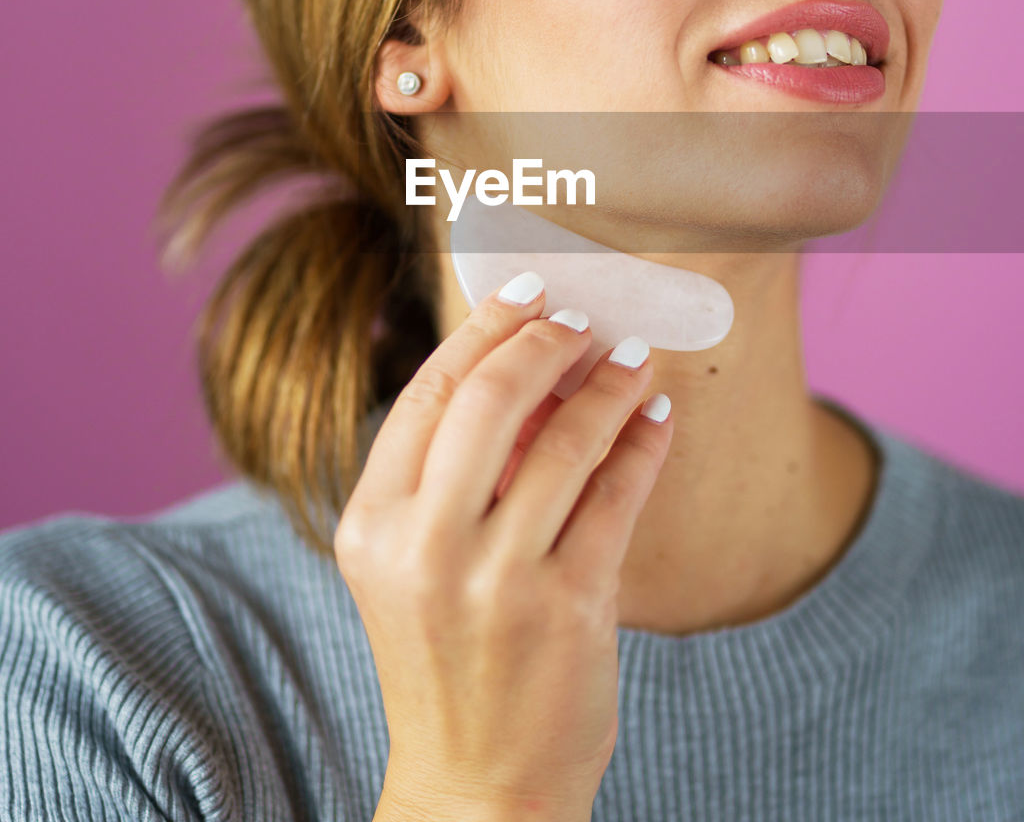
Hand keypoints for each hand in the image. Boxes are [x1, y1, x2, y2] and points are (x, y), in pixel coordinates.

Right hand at [334, 271, 672, 819]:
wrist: (475, 788)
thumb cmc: (446, 658)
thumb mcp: (415, 564)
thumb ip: (453, 472)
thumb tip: (529, 368)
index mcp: (372, 524)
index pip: (429, 392)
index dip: (482, 328)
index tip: (526, 293)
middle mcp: (425, 545)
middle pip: (490, 397)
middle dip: (545, 341)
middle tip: (582, 321)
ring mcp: (497, 579)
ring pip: (566, 439)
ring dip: (608, 385)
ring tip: (633, 358)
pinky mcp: (569, 608)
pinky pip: (617, 494)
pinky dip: (642, 443)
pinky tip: (655, 418)